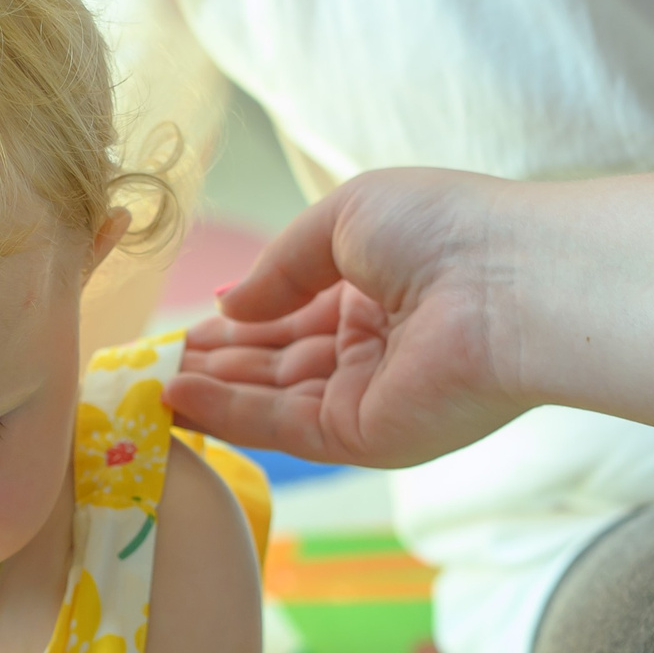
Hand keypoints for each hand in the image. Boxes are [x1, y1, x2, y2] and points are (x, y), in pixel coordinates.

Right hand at [168, 167, 531, 468]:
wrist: (508, 284)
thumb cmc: (443, 228)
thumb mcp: (344, 217)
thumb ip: (279, 267)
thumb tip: (228, 307)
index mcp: (377, 286)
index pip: (294, 311)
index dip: (239, 318)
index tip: (183, 326)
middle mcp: (372, 344)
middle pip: (276, 360)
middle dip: (215, 359)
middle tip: (148, 360)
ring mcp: (368, 394)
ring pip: (271, 396)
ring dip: (209, 388)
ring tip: (145, 380)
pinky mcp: (365, 435)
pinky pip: (283, 427)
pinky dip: (229, 414)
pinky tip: (177, 397)